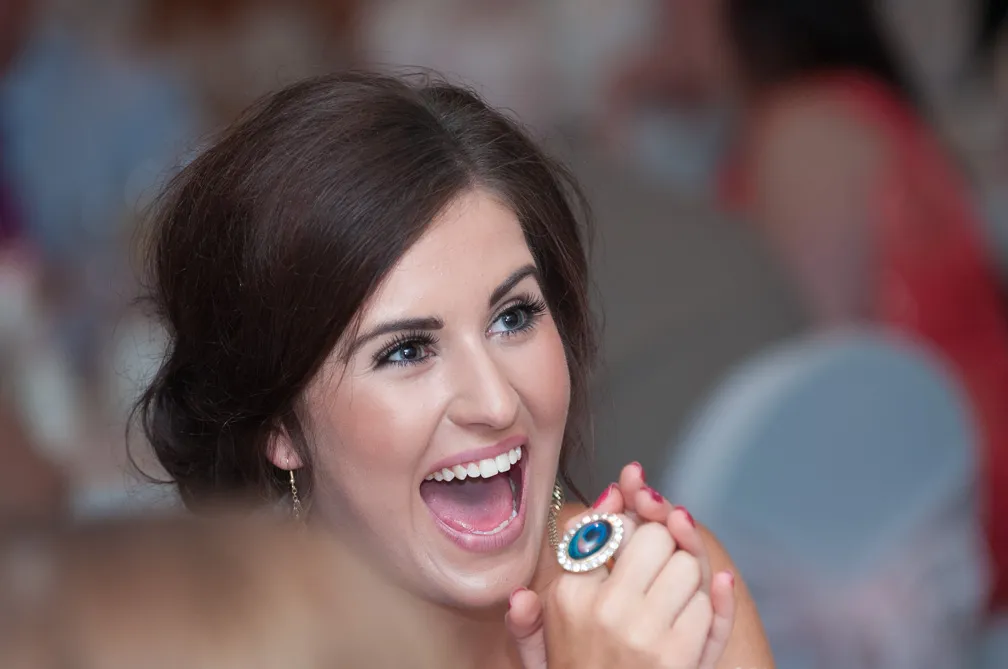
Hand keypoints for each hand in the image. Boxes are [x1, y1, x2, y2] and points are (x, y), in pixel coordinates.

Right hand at [507, 473, 734, 667]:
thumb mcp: (540, 654)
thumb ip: (535, 608)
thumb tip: (548, 566)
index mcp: (567, 597)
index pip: (603, 525)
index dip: (626, 504)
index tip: (634, 491)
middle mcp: (602, 607)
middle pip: (653, 534)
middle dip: (663, 538)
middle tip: (660, 554)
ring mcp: (641, 631)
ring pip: (686, 563)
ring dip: (687, 572)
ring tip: (674, 591)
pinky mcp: (676, 654)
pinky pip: (706, 602)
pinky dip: (707, 603)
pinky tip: (698, 605)